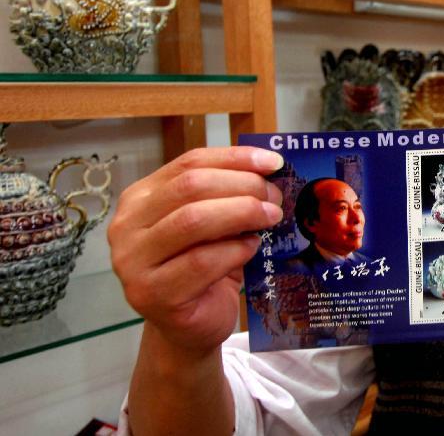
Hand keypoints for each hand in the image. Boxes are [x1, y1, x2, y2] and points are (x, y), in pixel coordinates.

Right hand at [108, 147, 284, 353]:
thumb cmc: (203, 268)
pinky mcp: (151, 294)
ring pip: (193, 220)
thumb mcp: (212, 223)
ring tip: (270, 218)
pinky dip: (234, 250)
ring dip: (242, 213)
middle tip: (274, 197)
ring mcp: (133, 262)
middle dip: (242, 186)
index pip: (188, 163)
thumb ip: (225, 195)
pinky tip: (251, 248)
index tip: (272, 162)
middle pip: (190, 187)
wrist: (190, 326)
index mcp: (139, 198)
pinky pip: (201, 261)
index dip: (233, 159)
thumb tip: (267, 168)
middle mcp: (126, 227)